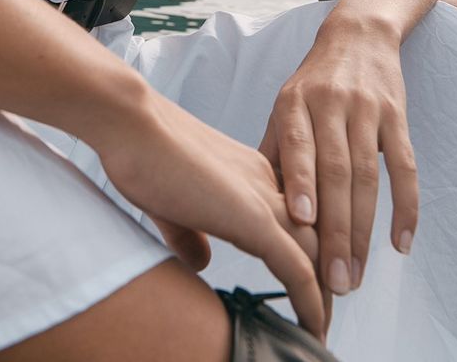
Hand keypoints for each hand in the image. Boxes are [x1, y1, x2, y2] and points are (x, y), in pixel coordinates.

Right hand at [94, 89, 328, 342]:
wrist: (132, 123)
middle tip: (324, 318)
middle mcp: (265, 182)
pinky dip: (310, 303)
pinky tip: (312, 329)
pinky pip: (297, 268)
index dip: (303, 253)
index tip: (304, 285)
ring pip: (316, 253)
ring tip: (320, 332)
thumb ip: (189, 231)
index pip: (293, 218)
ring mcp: (263, 199)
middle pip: (315, 235)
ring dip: (324, 296)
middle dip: (323, 278)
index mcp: (249, 173)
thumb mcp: (171, 200)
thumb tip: (200, 259)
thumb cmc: (142, 152)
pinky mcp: (253, 218)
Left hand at [258, 18, 417, 296]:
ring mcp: (365, 110)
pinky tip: (400, 242)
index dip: (299, 183)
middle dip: (335, 229)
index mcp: (294, 103)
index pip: (298, 146)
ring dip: (363, 230)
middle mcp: (329, 104)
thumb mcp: (283, 106)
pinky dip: (406, 206)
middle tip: (332, 279)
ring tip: (354, 274)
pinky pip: (404, 166)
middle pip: (335, 171)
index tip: (299, 223)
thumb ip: (272, 153)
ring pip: (367, 176)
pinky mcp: (396, 116)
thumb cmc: (312, 82)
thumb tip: (251, 206)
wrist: (358, 35)